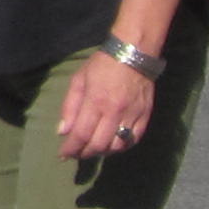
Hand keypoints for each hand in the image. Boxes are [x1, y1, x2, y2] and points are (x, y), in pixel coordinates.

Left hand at [55, 50, 158, 164]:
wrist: (133, 54)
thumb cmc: (101, 65)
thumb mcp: (79, 80)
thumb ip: (70, 107)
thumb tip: (63, 131)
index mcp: (96, 101)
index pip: (81, 134)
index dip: (71, 148)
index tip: (64, 154)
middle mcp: (115, 112)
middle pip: (99, 144)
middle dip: (85, 153)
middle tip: (77, 153)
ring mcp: (132, 115)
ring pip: (117, 146)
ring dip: (103, 152)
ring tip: (93, 149)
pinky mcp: (145, 115)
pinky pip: (134, 139)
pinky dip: (122, 147)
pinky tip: (113, 145)